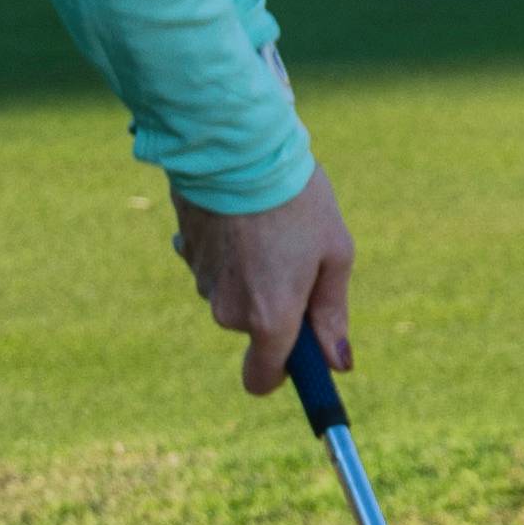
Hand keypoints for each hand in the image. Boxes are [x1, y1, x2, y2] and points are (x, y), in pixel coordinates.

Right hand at [173, 175, 352, 395]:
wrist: (239, 144)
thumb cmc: (297, 198)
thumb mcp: (334, 253)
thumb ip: (331, 314)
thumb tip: (338, 363)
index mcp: (269, 318)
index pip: (262, 379)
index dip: (283, 373)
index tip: (302, 356)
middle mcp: (229, 310)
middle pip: (254, 329)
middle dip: (275, 305)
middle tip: (300, 258)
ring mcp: (202, 280)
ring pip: (233, 294)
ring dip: (252, 273)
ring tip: (272, 225)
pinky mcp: (185, 250)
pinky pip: (215, 265)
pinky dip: (230, 250)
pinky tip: (243, 216)